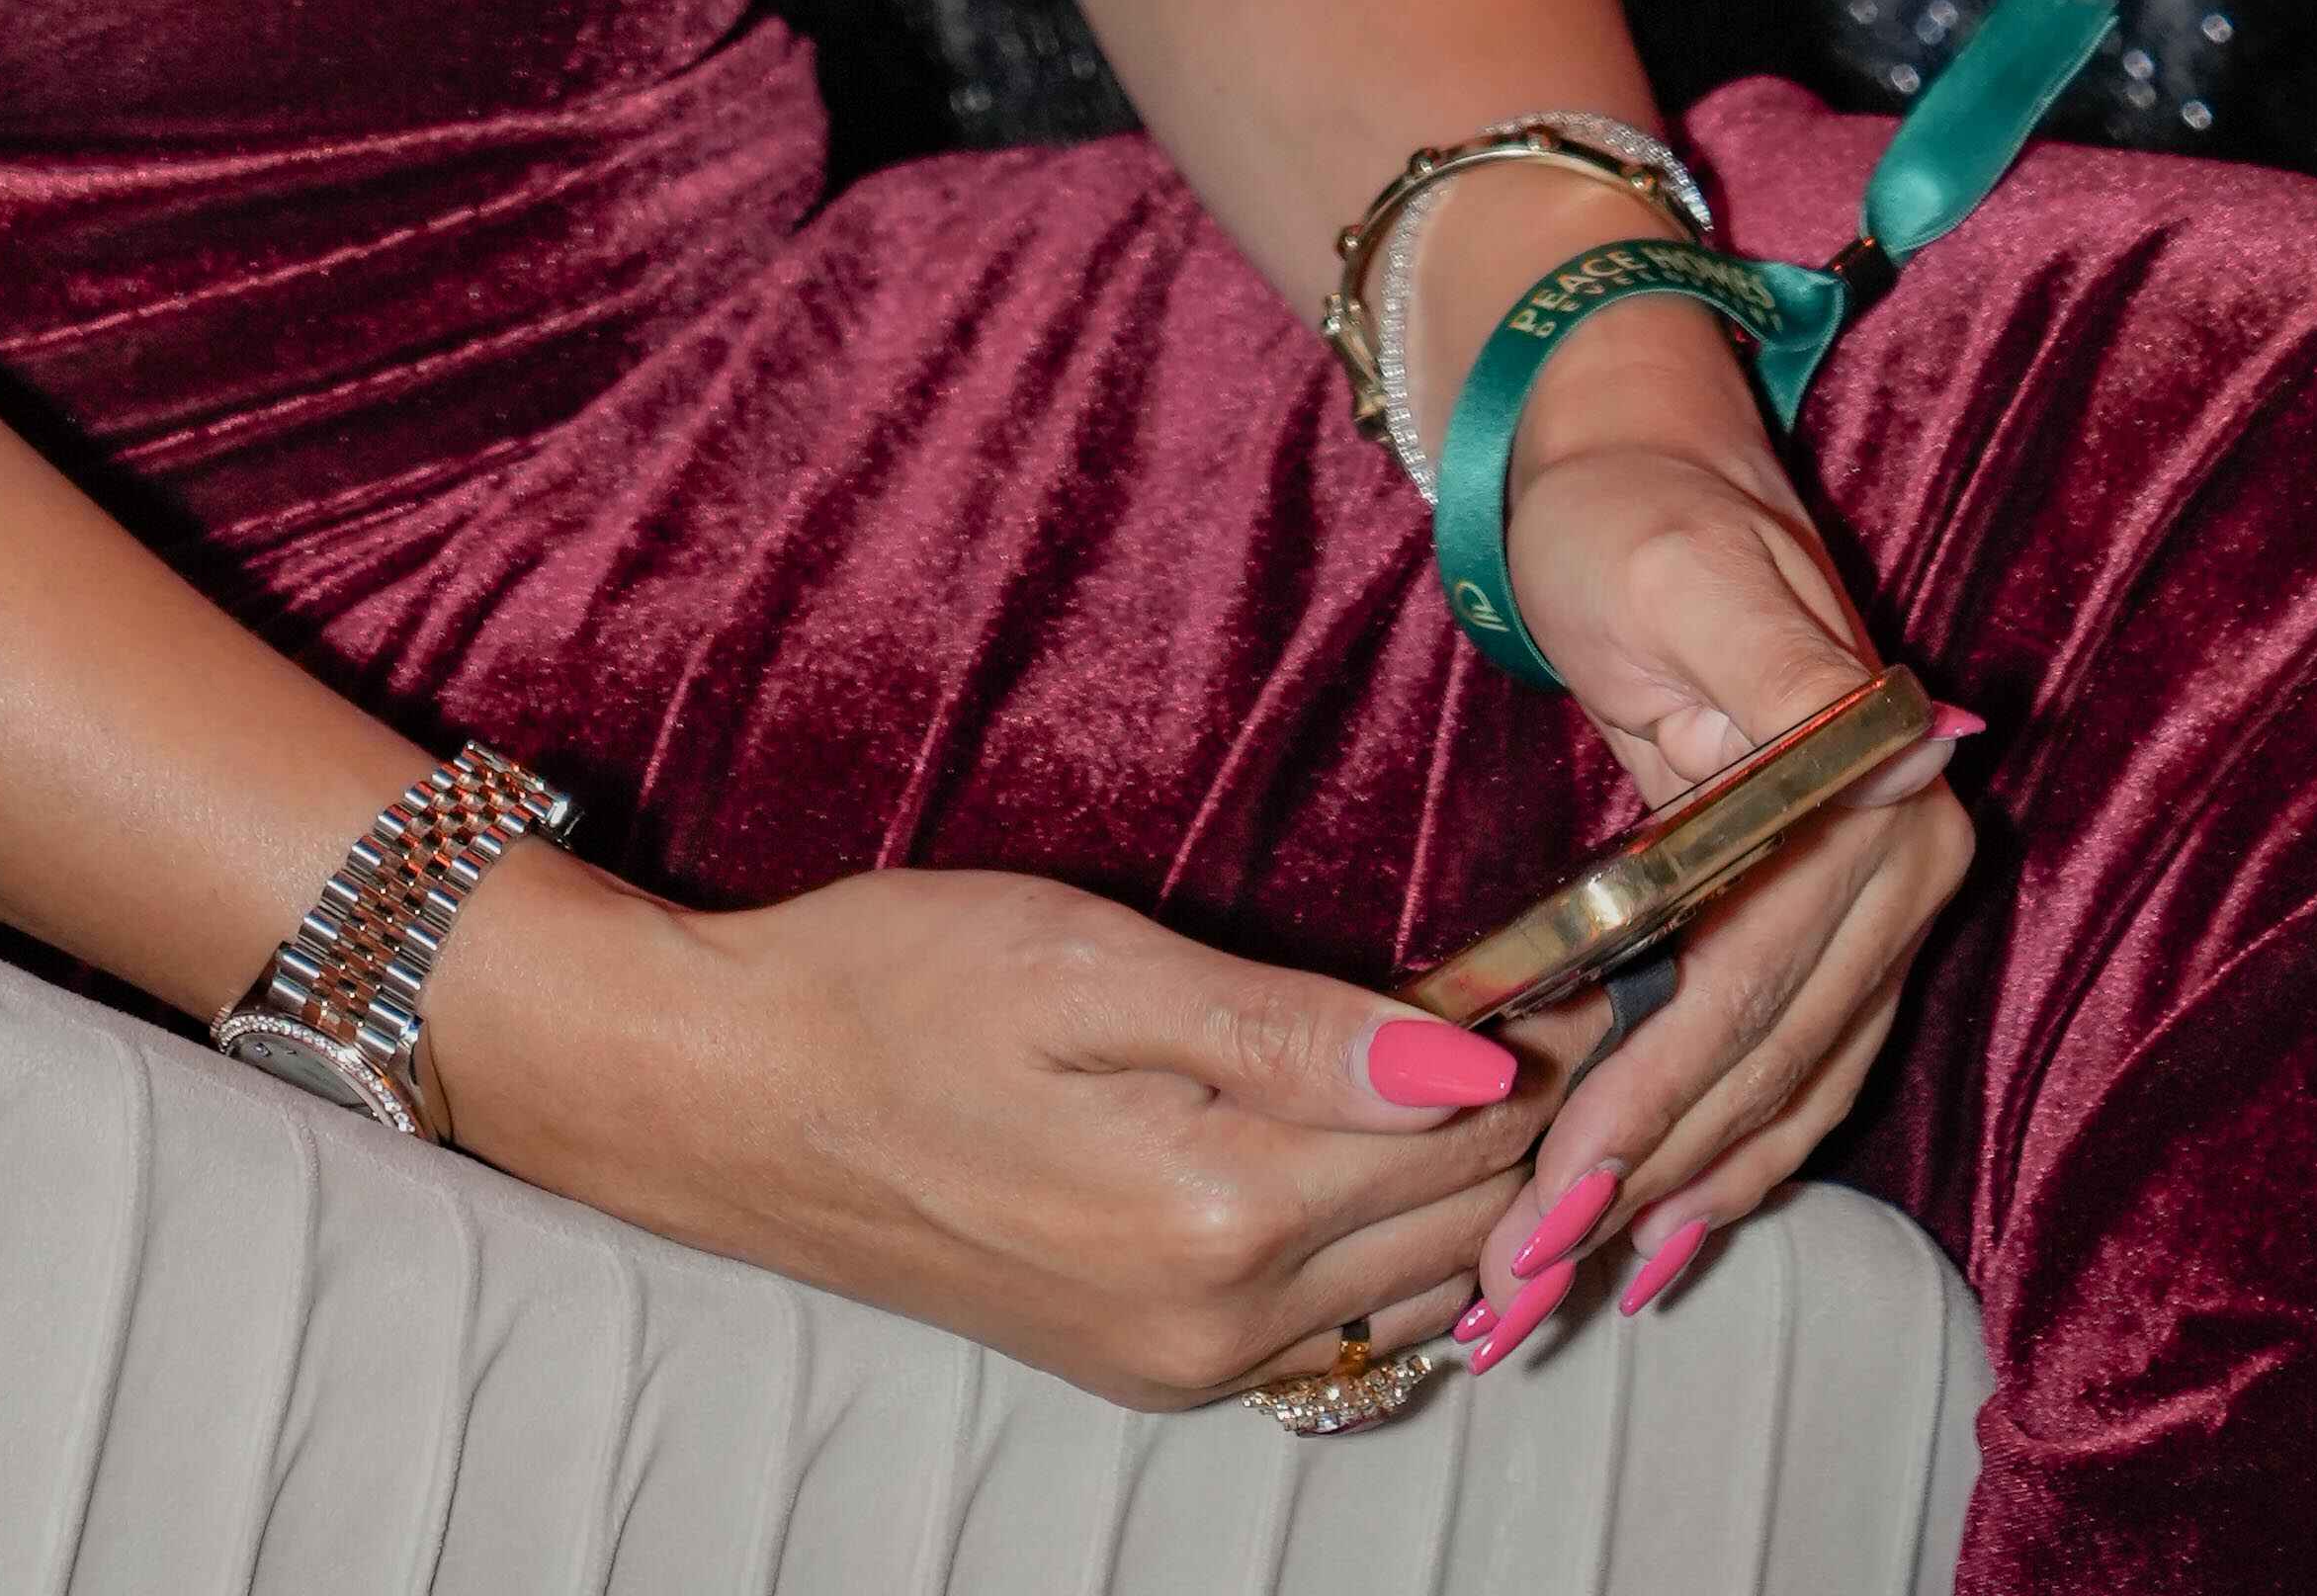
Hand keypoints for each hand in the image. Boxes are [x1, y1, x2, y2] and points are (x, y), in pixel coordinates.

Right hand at [428, 843, 1541, 1409]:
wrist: (728, 1098)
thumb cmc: (891, 990)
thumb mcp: (1088, 963)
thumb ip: (1289, 1030)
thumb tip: (1477, 1065)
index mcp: (1219, 1213)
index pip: (1466, 1145)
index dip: (1543, 1042)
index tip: (1589, 954)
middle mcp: (1220, 1323)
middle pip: (1459, 1231)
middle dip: (1536, 1126)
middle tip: (1579, 997)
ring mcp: (1181, 1361)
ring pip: (1411, 1294)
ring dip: (1475, 1196)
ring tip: (1509, 1066)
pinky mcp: (1144, 1362)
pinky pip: (1331, 1326)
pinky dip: (1392, 1247)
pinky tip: (1393, 1157)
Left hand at [1451, 336, 1971, 1362]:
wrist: (1628, 459)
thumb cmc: (1629, 508)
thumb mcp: (1677, 571)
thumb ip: (1777, 671)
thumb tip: (1900, 753)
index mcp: (1877, 783)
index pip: (1758, 981)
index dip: (1657, 1095)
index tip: (1551, 1186)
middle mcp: (1906, 854)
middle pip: (1769, 1060)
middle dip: (1642, 1181)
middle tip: (1517, 1286)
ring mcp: (1875, 902)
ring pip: (1780, 1096)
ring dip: (1673, 1204)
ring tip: (1552, 1299)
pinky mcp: (1823, 930)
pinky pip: (1783, 1078)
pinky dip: (1718, 1166)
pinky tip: (1647, 1244)